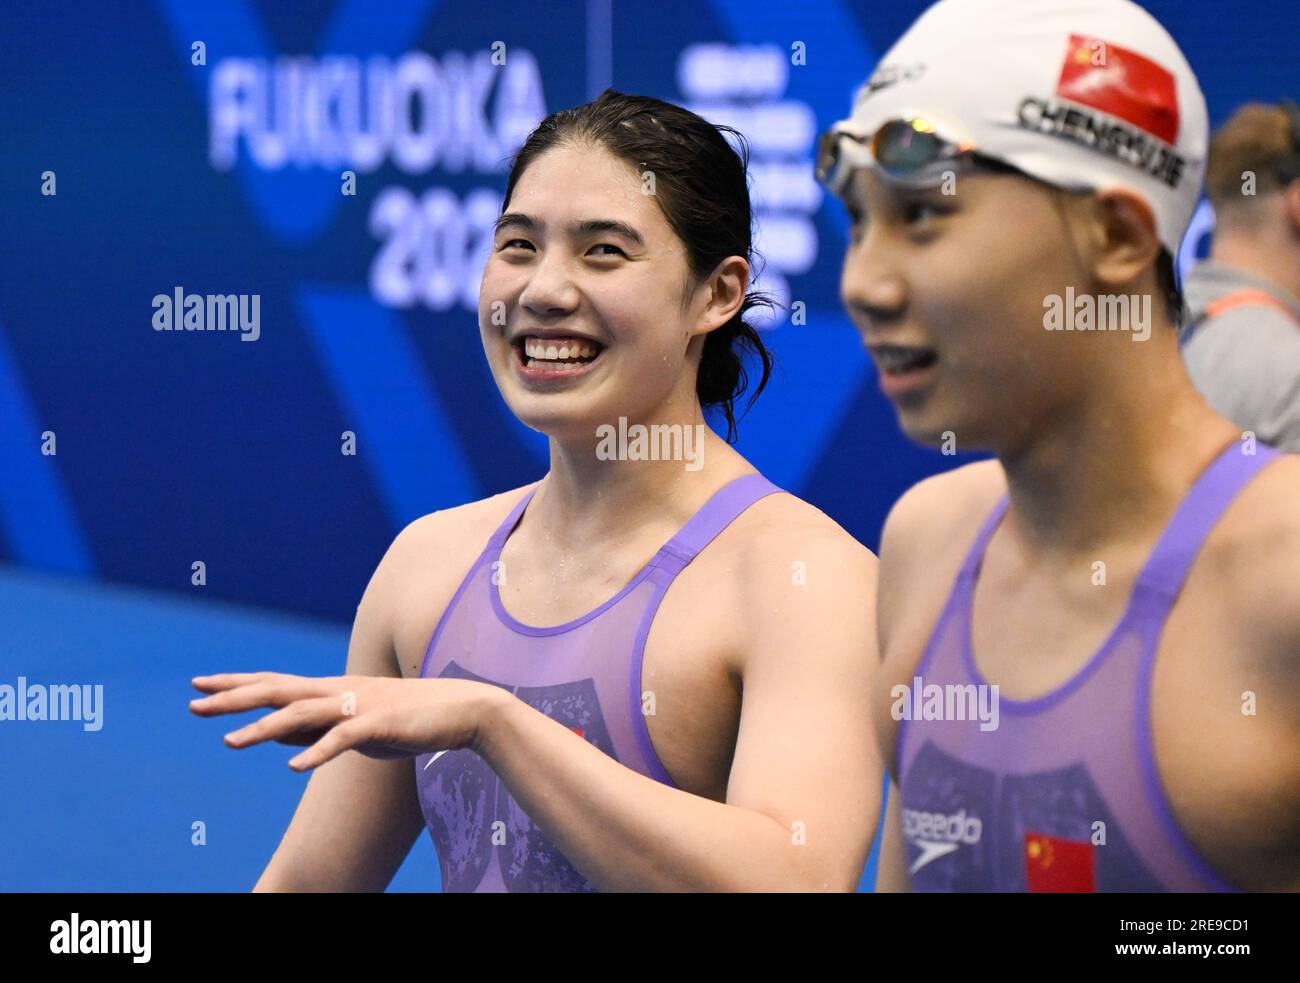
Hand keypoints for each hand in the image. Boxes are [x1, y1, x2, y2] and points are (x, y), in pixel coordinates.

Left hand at [188, 672, 504, 770]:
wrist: (463, 709)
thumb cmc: (408, 720)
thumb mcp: (353, 726)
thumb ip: (314, 728)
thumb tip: (272, 734)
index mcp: (332, 689)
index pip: (274, 682)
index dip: (237, 683)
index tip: (200, 685)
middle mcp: (339, 691)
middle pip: (278, 690)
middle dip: (234, 697)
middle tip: (193, 703)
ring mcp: (359, 706)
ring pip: (302, 713)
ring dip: (263, 727)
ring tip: (228, 743)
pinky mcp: (381, 724)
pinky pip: (343, 739)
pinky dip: (317, 751)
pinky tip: (294, 766)